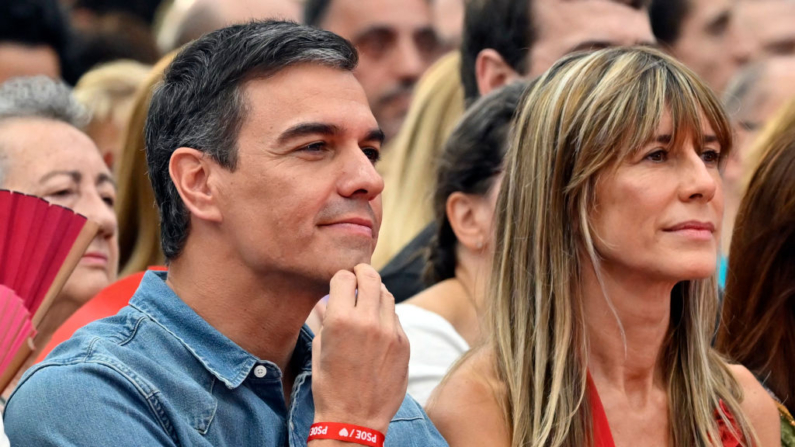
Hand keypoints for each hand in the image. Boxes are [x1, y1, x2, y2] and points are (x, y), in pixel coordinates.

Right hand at [311, 264, 408, 434]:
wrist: (355, 418)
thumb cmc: (330, 386)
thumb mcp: (319, 349)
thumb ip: (325, 319)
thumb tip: (324, 301)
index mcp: (341, 320)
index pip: (344, 277)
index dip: (340, 278)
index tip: (339, 283)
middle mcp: (368, 321)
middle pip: (370, 277)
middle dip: (362, 272)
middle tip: (358, 275)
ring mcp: (390, 332)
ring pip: (386, 294)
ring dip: (376, 292)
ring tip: (367, 300)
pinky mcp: (404, 343)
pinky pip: (395, 317)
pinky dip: (385, 314)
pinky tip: (377, 325)